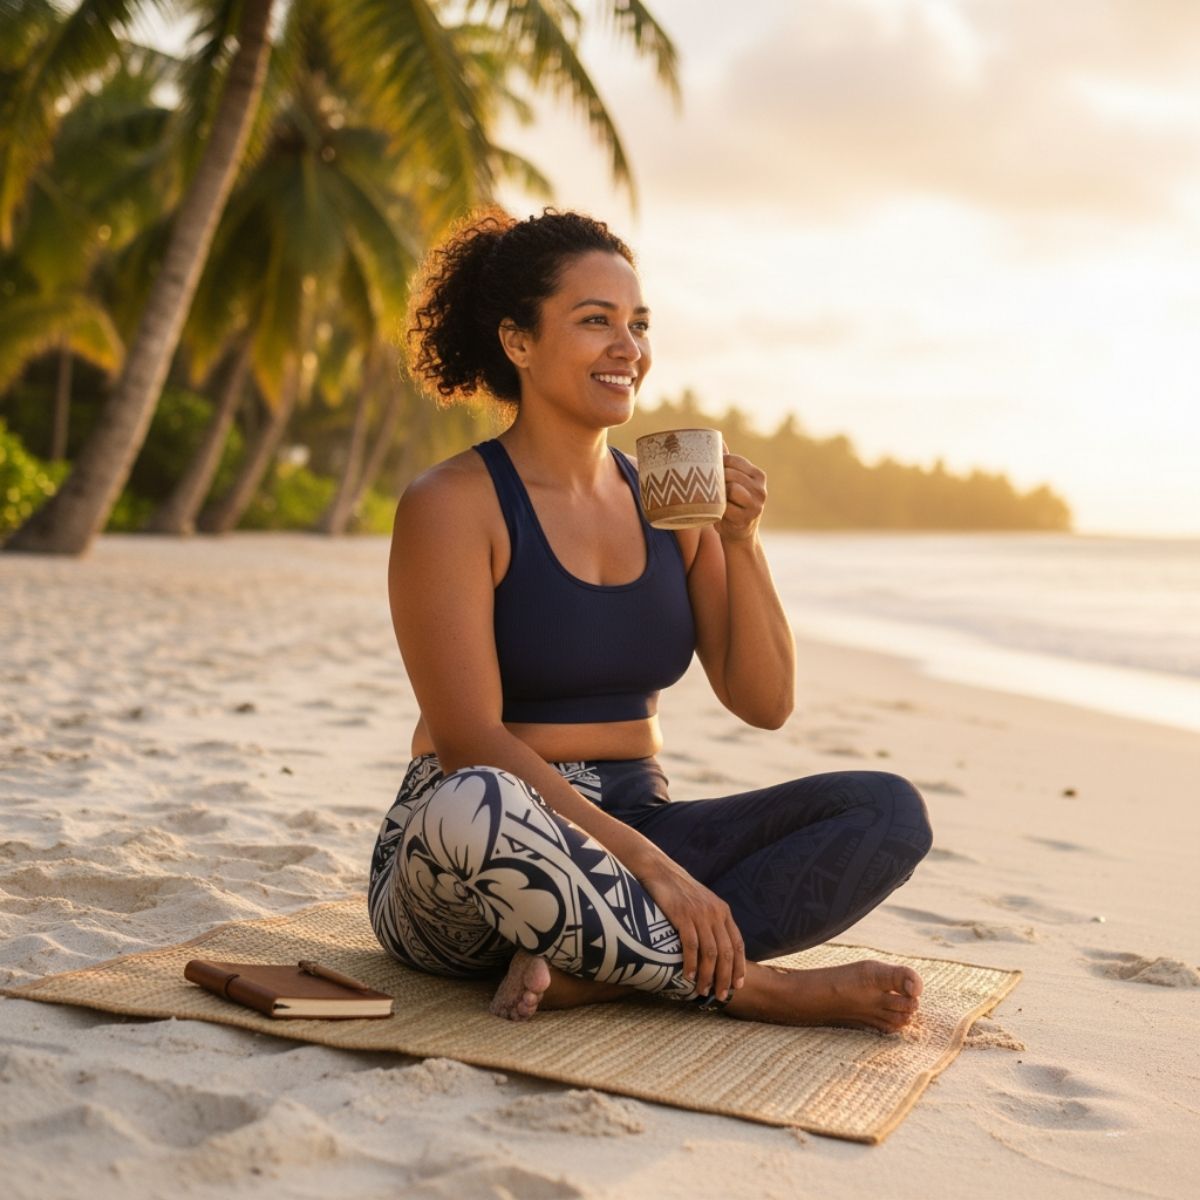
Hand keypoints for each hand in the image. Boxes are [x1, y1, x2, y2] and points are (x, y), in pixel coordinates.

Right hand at [638, 854, 745, 1000]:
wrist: (657, 869)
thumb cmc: (677, 890)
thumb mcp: (701, 902)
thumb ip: (711, 921)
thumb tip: (714, 948)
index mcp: (722, 910)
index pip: (737, 944)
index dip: (739, 967)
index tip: (738, 986)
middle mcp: (714, 912)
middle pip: (726, 952)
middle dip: (725, 978)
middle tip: (721, 996)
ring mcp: (699, 913)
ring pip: (710, 952)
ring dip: (707, 976)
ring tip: (702, 991)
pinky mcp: (682, 914)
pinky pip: (691, 944)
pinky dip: (691, 963)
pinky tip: (688, 976)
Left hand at [718, 444, 766, 542]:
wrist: (739, 534)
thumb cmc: (732, 504)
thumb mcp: (734, 482)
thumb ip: (727, 463)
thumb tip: (717, 439)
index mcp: (758, 476)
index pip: (735, 460)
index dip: (719, 463)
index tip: (710, 468)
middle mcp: (760, 489)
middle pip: (732, 474)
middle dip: (717, 477)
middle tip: (708, 484)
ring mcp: (755, 505)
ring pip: (731, 488)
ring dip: (719, 492)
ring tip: (715, 497)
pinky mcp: (746, 519)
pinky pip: (726, 506)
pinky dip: (719, 507)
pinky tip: (717, 510)